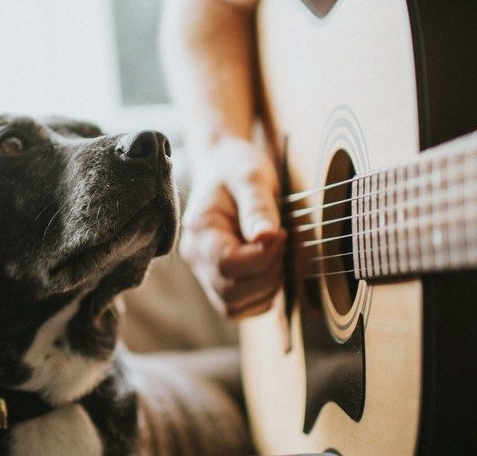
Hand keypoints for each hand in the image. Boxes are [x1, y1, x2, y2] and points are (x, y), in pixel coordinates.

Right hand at [181, 136, 285, 319]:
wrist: (224, 167)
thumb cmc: (237, 168)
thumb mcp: (251, 177)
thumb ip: (258, 207)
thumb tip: (267, 237)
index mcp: (199, 229)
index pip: (227, 264)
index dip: (263, 257)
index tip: (281, 232)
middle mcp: (195, 256)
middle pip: (230, 292)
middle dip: (267, 274)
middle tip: (281, 243)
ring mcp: (204, 272)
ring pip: (233, 307)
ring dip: (266, 288)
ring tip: (276, 254)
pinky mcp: (217, 281)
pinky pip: (238, 308)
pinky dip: (261, 297)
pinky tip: (270, 267)